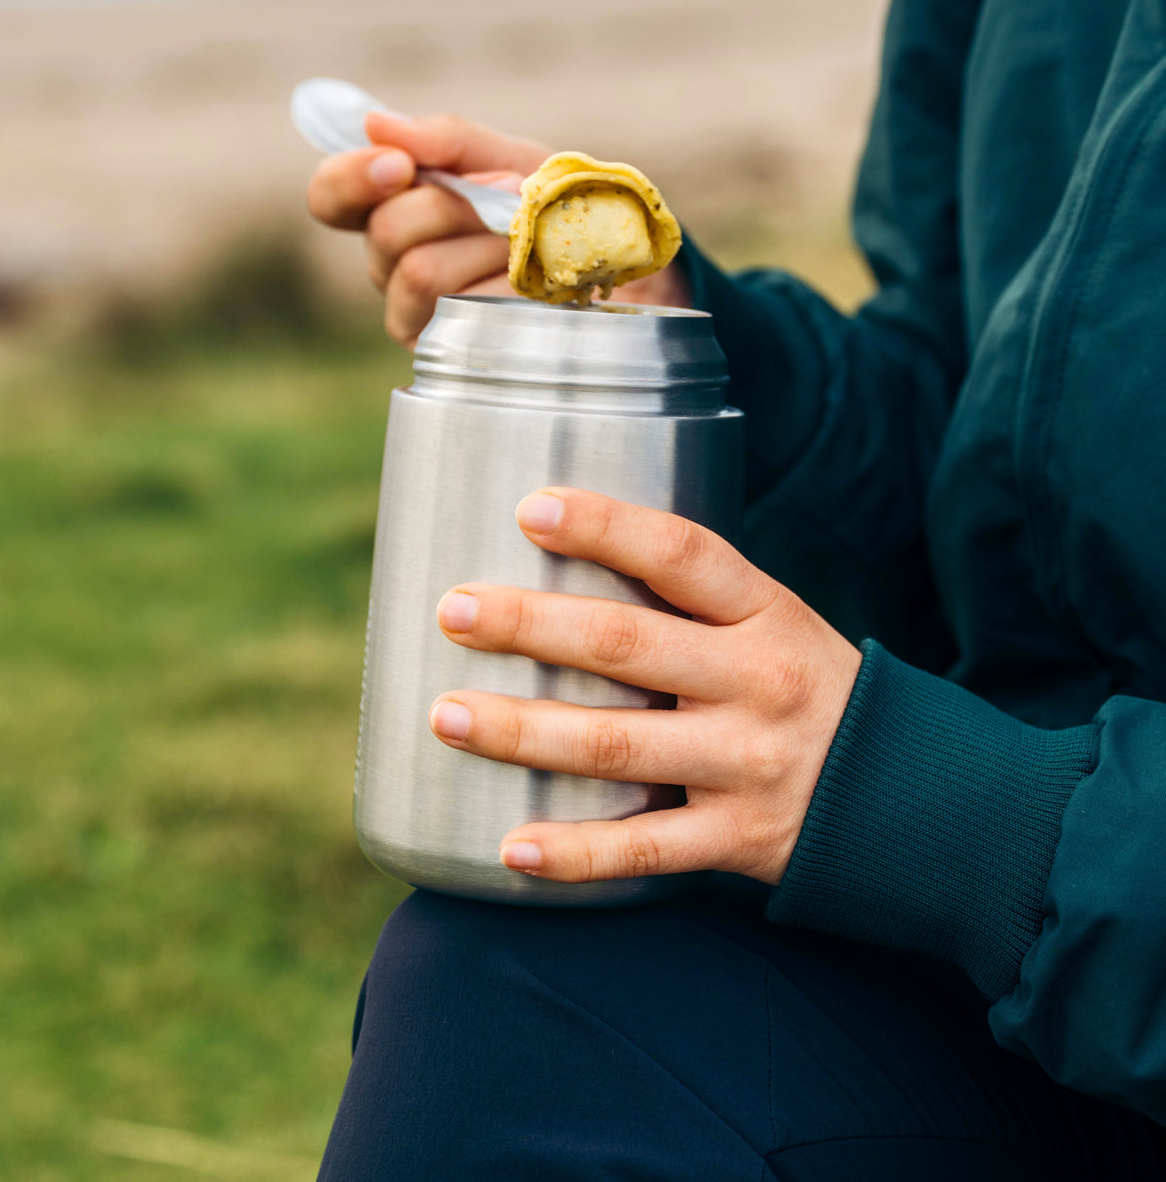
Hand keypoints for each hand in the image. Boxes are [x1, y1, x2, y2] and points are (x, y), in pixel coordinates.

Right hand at [306, 110, 690, 347]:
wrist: (618, 265)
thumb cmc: (553, 206)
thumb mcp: (508, 158)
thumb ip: (447, 141)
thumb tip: (377, 124)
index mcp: (393, 208)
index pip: (331, 197)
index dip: (351, 179)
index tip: (399, 164)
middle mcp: (393, 267)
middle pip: (386, 234)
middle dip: (455, 205)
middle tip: (512, 192)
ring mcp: (421, 317)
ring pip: (422, 275)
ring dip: (489, 243)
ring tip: (535, 236)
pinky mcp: (456, 355)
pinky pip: (467, 314)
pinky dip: (511, 285)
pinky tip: (544, 280)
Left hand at [428, 488, 860, 884]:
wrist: (913, 795)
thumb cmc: (809, 687)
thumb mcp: (776, 623)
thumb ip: (692, 602)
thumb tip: (566, 554)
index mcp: (766, 612)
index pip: (683, 554)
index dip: (608, 526)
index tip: (533, 507)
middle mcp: (757, 681)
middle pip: (627, 644)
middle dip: (530, 624)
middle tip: (453, 610)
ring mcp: (748, 763)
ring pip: (616, 746)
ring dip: (523, 732)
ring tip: (446, 717)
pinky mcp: (740, 839)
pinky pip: (645, 850)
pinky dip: (576, 854)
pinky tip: (510, 847)